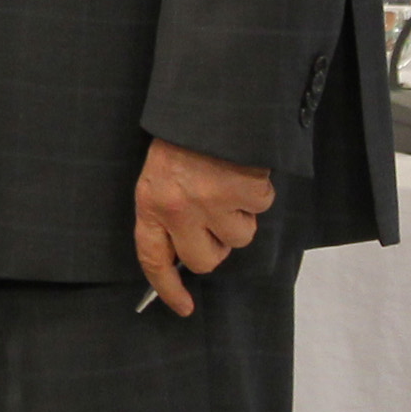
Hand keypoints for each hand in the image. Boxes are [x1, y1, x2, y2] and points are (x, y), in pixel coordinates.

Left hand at [133, 136, 273, 316]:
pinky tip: (242, 173)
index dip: (167, 287)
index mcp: (150, 203)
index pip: (153, 258)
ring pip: (239, 238)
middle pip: (205, 261)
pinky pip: (260, 208)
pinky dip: (257, 194)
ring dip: (239, 216)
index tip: (182, 307)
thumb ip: (167, 214)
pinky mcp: (243, 191)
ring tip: (226, 185)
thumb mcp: (159, 176)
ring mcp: (212, 202)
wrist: (205, 103)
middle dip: (215, 247)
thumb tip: (186, 255)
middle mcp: (178, 208)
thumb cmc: (180, 140)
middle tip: (214, 219)